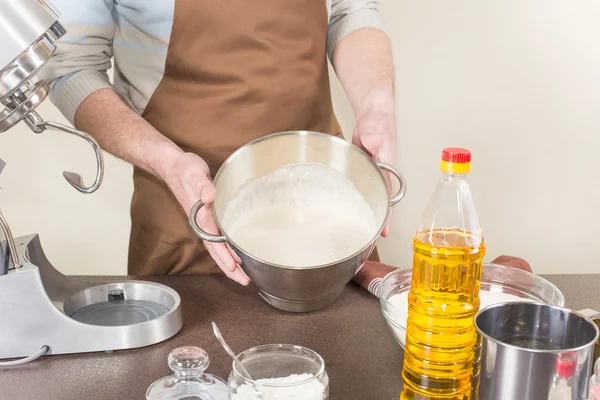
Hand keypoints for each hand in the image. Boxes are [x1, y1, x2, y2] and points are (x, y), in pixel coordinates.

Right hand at [161, 152, 249, 284]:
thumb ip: (202, 185)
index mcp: (201, 216)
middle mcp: (202, 224)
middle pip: (216, 251)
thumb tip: (208, 197)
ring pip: (218, 249)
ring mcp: (204, 223)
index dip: (223, 255)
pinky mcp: (208, 219)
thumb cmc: (185, 169)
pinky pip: (218, 241)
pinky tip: (236, 256)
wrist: (174, 167)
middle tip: (244, 282)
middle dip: (229, 268)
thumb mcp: (194, 173)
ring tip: (242, 276)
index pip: (213, 241)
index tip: (232, 268)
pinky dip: (227, 251)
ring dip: (229, 263)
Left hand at [352, 93, 396, 236]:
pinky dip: (349, 196)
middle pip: (378, 202)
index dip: (387, 216)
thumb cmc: (378, 119)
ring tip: (352, 229)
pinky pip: (355, 186)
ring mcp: (369, 173)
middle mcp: (380, 174)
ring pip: (366, 196)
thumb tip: (375, 142)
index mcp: (388, 169)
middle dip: (373, 221)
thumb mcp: (377, 127)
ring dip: (361, 210)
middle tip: (365, 239)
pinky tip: (340, 205)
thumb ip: (375, 135)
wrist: (371, 111)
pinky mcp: (359, 169)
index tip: (383, 232)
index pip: (389, 197)